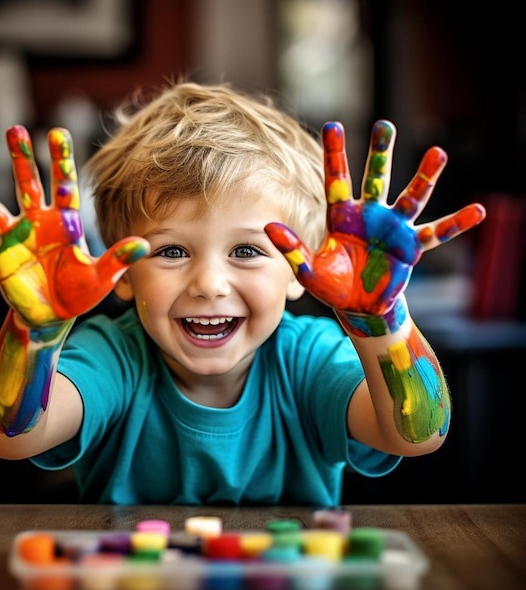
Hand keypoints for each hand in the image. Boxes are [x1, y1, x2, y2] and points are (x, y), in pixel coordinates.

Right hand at [0, 126, 148, 326]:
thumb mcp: (101, 276)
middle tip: (14, 129)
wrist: (54, 313)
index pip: (64, 187)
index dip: (61, 162)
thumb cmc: (79, 292)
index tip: (58, 133)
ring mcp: (15, 241)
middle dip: (22, 160)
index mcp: (64, 224)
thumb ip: (118, 259)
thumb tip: (145, 244)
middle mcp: (37, 225)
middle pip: (28, 186)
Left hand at [265, 120, 485, 314]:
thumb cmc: (332, 286)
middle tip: (384, 126)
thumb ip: (293, 249)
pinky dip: (456, 223)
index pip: (336, 180)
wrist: (358, 306)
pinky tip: (478, 210)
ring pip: (410, 197)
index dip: (334, 154)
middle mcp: (369, 216)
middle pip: (375, 179)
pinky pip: (437, 233)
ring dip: (424, 178)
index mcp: (341, 218)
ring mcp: (393, 229)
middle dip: (380, 153)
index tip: (333, 125)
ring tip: (438, 154)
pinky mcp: (412, 248)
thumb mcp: (309, 271)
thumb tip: (269, 227)